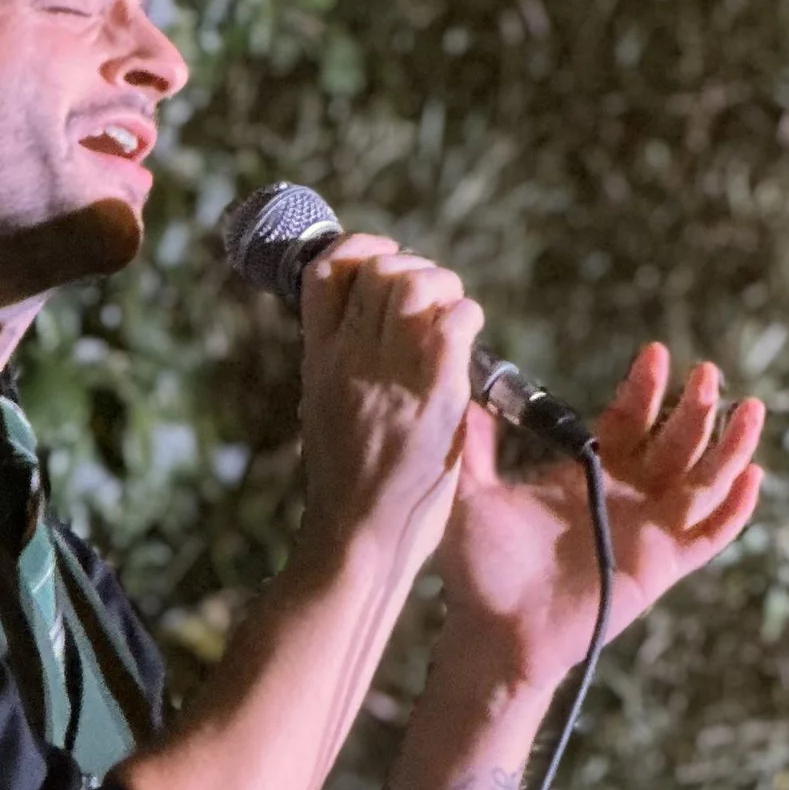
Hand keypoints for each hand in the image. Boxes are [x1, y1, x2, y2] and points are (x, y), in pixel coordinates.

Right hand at [294, 232, 481, 572]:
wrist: (355, 540)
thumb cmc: (348, 490)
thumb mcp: (325, 413)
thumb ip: (345, 370)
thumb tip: (376, 338)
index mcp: (319, 360)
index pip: (326, 270)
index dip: (361, 249)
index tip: (384, 260)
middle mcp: (349, 358)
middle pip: (380, 270)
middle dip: (415, 270)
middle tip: (434, 302)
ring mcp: (389, 374)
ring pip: (418, 284)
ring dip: (445, 289)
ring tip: (453, 319)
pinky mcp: (432, 396)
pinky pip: (455, 321)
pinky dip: (468, 316)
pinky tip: (469, 337)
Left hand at [437, 341, 765, 693]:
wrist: (494, 632)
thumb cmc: (480, 569)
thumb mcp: (472, 496)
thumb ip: (475, 446)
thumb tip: (461, 393)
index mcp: (589, 470)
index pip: (630, 418)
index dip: (646, 387)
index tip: (654, 354)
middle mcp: (627, 495)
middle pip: (676, 440)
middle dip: (694, 406)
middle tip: (704, 371)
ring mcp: (649, 530)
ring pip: (704, 480)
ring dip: (730, 445)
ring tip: (750, 408)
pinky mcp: (662, 567)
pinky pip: (710, 536)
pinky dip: (735, 510)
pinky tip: (754, 478)